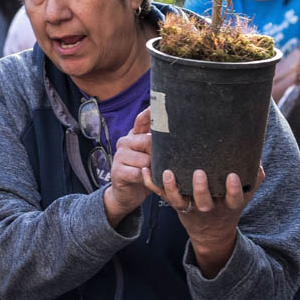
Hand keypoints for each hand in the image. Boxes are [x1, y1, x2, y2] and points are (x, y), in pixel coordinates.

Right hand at [103, 107, 152, 226]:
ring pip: (145, 159)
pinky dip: (147, 179)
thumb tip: (182, 134)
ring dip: (154, 169)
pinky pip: (139, 173)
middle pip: (148, 141)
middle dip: (159, 153)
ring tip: (156, 174)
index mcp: (134, 136)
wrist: (127, 194)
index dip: (150, 113)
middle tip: (164, 162)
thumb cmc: (144, 173)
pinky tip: (148, 181)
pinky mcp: (117, 171)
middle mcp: (125, 142)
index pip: (142, 120)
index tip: (159, 106)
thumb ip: (160, 145)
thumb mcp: (153, 157)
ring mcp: (119, 156)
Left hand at [144, 166, 263, 278]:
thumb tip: (256, 155)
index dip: (233, 190)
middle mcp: (208, 208)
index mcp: (228, 205)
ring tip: (168, 172)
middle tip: (199, 173)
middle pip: (204, 202)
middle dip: (201, 189)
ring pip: (179, 201)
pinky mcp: (174, 204)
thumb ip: (253, 177)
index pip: (234, 199)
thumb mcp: (245, 195)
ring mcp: (189, 207)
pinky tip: (146, 170)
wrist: (210, 232)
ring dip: (172, 188)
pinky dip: (152, 184)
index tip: (232, 176)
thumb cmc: (228, 204)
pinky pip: (161, 196)